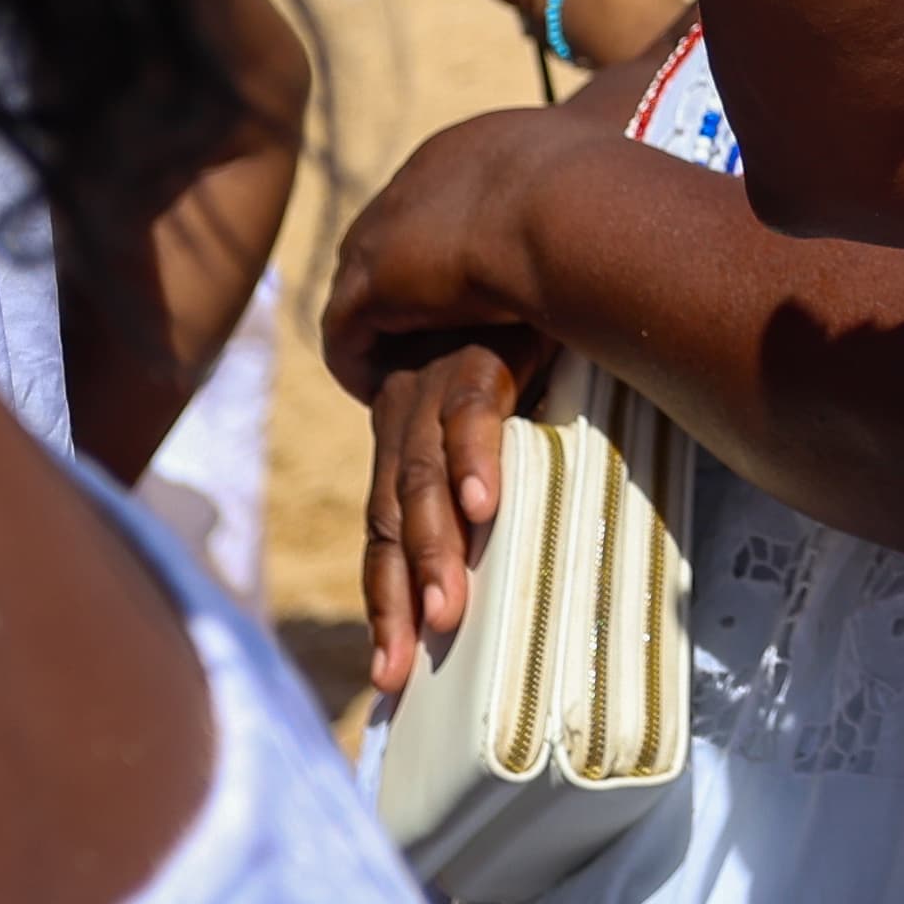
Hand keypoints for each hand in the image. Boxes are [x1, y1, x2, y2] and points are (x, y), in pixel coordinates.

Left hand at [322, 104, 596, 401]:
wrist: (566, 206)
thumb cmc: (603, 191)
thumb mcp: (601, 177)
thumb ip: (602, 193)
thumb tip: (648, 200)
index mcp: (468, 151)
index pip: (439, 202)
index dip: (447, 248)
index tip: (462, 288)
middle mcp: (413, 183)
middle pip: (387, 241)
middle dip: (398, 286)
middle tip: (420, 336)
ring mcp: (382, 231)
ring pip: (360, 290)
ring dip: (376, 329)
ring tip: (395, 373)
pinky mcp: (368, 285)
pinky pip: (344, 335)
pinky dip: (359, 364)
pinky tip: (379, 394)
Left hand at [360, 338, 550, 693]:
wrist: (522, 225)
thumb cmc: (520, 320)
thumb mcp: (492, 394)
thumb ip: (489, 454)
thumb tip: (510, 531)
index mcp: (403, 431)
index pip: (381, 531)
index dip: (381, 601)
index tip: (390, 678)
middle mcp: (404, 413)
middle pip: (387, 521)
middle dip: (392, 601)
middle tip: (398, 674)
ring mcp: (436, 384)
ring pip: (420, 480)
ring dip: (434, 549)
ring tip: (447, 612)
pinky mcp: (481, 353)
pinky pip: (472, 413)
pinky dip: (475, 460)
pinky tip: (486, 507)